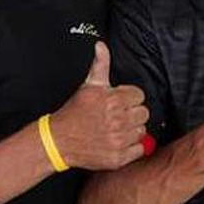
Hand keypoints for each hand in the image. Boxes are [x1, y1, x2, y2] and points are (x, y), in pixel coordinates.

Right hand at [49, 42, 149, 170]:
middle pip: (144, 113)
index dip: (130, 99)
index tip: (120, 103)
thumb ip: (100, 64)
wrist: (59, 140)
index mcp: (113, 100)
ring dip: (132, 130)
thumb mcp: (88, 86)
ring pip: (142, 131)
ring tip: (116, 129)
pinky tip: (118, 142)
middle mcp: (118, 120)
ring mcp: (119, 139)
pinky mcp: (119, 157)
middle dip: (132, 114)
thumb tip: (101, 45)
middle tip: (118, 116)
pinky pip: (140, 149)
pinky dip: (131, 148)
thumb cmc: (75, 113)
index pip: (139, 96)